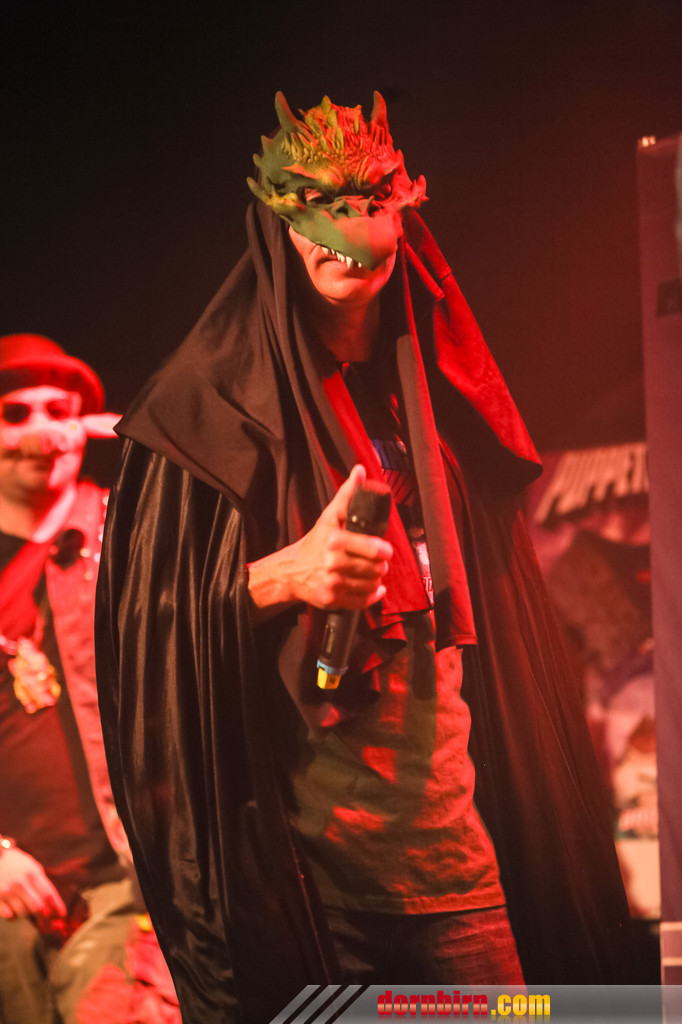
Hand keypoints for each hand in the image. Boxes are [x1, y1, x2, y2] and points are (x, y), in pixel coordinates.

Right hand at [0, 846, 65, 919]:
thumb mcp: (33, 868)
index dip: (57, 906)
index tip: (62, 915)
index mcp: (33, 873)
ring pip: (24, 912)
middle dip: (45, 916)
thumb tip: (53, 904)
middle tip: (48, 920)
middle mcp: (21, 883)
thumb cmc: (18, 864)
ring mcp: (8, 891)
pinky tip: (15, 911)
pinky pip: (9, 915)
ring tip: (30, 911)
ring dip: (29, 915)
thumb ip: (43, 884)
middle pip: (38, 907)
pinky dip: (15, 916)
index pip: (48, 894)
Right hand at [247, 465, 392, 619]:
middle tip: (379, 562)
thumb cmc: (315, 543)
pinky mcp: (332, 600)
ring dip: (376, 580)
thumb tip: (359, 471)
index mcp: (334, 540)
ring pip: (371, 585)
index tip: (386, 550)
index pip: (370, 547)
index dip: (383, 550)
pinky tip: (374, 589)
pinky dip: (372, 596)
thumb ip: (347, 495)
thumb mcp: (329, 517)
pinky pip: (362, 601)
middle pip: (374, 568)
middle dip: (380, 565)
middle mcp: (332, 563)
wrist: (291, 571)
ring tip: (373, 573)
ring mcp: (332, 583)